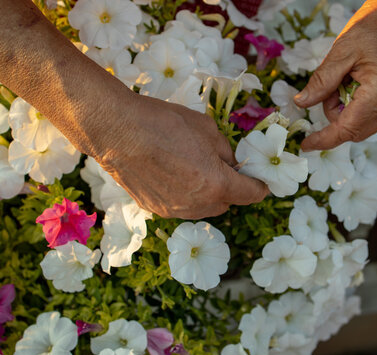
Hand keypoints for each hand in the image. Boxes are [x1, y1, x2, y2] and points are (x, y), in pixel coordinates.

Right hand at [0, 0, 267, 219]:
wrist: (117, 130)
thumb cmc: (164, 123)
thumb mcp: (207, 129)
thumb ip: (225, 151)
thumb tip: (231, 164)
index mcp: (216, 184)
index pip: (251, 194)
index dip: (259, 186)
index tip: (260, 181)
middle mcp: (197, 204)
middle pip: (227, 204)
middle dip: (231, 190)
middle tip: (223, 169)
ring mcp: (174, 210)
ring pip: (203, 209)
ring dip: (208, 195)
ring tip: (195, 171)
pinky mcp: (155, 209)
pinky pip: (181, 206)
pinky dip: (185, 195)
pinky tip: (173, 174)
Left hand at [294, 0, 376, 150]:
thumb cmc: (376, 25)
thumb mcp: (341, 51)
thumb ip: (321, 82)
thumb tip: (301, 103)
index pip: (347, 129)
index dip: (324, 140)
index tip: (306, 144)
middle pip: (355, 131)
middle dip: (335, 117)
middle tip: (330, 89)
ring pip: (364, 125)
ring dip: (347, 111)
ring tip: (346, 79)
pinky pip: (375, 115)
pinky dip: (360, 107)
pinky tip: (358, 82)